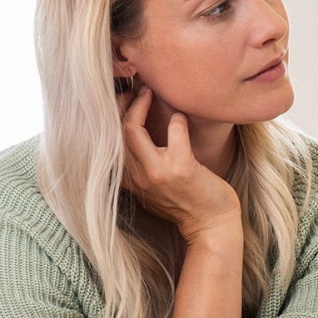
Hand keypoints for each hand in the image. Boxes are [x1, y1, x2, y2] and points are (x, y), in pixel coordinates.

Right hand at [119, 86, 241, 241]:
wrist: (211, 226)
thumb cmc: (186, 202)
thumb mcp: (153, 186)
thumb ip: (141, 163)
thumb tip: (135, 129)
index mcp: (128, 180)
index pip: (106, 141)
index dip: (112, 116)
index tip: (126, 101)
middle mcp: (136, 177)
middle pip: (113, 131)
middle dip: (121, 103)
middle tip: (138, 90)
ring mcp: (157, 173)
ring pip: (131, 129)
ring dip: (141, 104)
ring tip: (151, 93)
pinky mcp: (181, 168)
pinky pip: (174, 129)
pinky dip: (178, 118)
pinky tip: (182, 117)